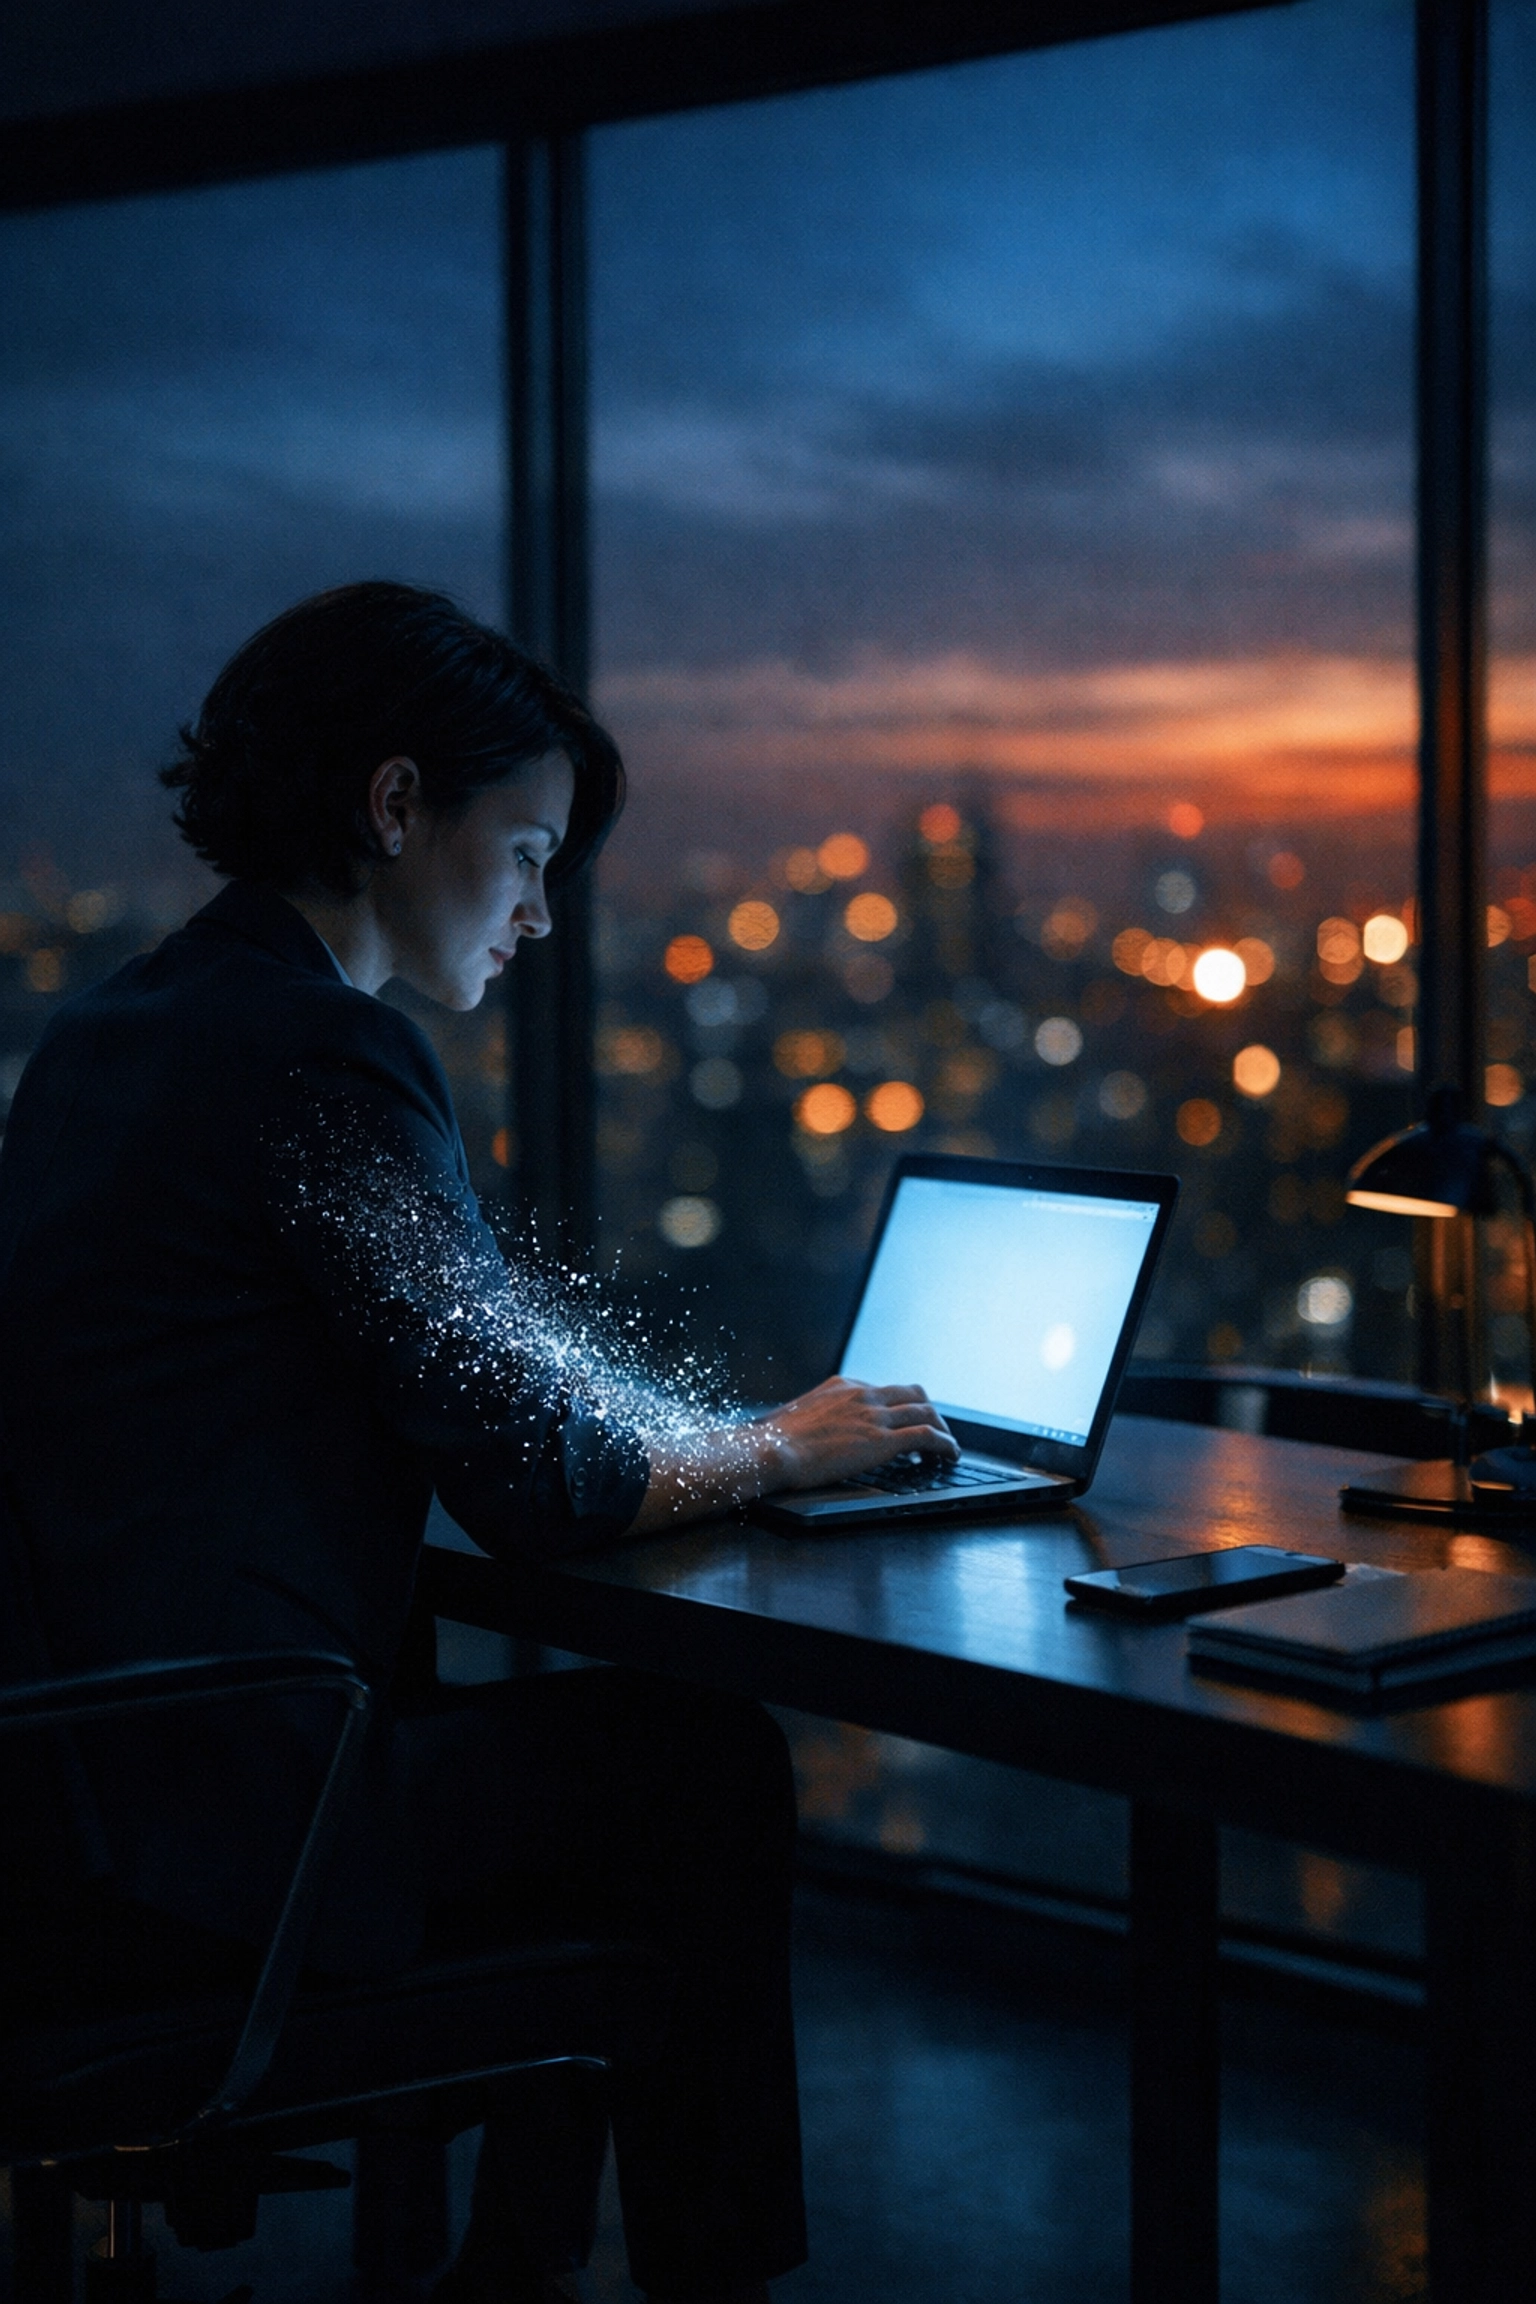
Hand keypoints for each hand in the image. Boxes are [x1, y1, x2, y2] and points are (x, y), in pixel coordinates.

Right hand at [760, 1376, 956, 1493]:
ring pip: (926, 1412)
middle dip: (928, 1411)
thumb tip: (793, 1428)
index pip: (884, 1389)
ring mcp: (874, 1416)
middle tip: (934, 1430)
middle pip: (913, 1394)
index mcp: (842, 1387)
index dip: (900, 1406)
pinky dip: (945, 1444)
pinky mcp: (883, 1440)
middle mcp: (863, 1395)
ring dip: (942, 1429)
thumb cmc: (774, 1440)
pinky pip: (927, 1436)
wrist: (772, 1449)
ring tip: (947, 1446)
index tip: (904, 1420)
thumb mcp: (792, 1418)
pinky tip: (950, 1455)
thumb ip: (807, 1418)